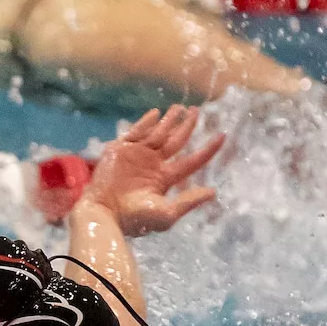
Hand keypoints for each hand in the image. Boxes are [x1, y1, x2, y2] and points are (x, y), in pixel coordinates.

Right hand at [82, 105, 224, 236]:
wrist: (104, 212)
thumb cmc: (135, 217)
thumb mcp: (166, 214)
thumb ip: (188, 201)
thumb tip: (213, 192)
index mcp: (165, 178)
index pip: (191, 161)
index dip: (208, 149)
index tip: (222, 135)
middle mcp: (153, 164)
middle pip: (175, 141)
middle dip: (186, 126)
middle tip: (196, 111)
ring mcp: (137, 155)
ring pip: (158, 133)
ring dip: (170, 120)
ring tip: (180, 108)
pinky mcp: (120, 149)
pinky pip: (136, 131)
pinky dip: (146, 122)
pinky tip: (157, 114)